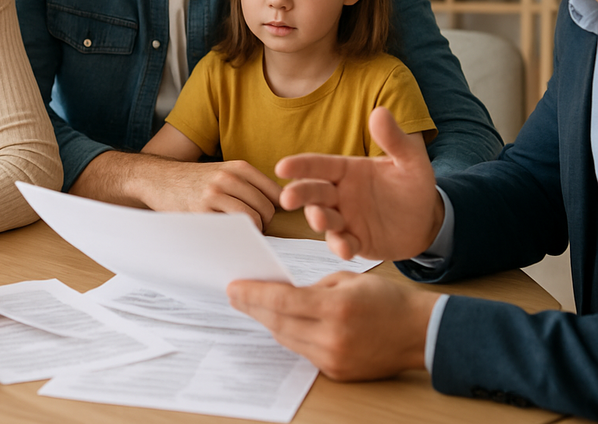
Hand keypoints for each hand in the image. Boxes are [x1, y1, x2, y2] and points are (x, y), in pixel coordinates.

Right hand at [143, 159, 282, 230]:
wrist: (158, 179)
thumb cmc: (194, 180)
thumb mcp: (223, 171)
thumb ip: (248, 184)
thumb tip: (279, 205)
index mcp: (238, 167)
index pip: (275, 193)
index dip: (276, 210)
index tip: (267, 218)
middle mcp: (229, 178)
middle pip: (267, 209)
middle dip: (264, 223)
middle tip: (251, 229)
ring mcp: (214, 194)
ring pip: (252, 219)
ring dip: (251, 232)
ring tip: (240, 233)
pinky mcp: (201, 211)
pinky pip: (230, 229)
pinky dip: (234, 237)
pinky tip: (226, 235)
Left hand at [227, 272, 437, 380]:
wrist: (419, 333)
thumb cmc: (386, 299)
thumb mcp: (347, 280)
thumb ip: (313, 287)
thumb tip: (283, 293)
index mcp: (335, 308)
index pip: (282, 300)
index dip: (253, 294)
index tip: (234, 287)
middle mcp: (332, 337)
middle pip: (279, 321)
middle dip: (254, 307)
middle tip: (235, 294)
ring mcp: (333, 359)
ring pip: (287, 338)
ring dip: (268, 321)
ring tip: (253, 306)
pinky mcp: (336, 372)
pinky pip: (303, 351)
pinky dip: (289, 335)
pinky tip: (280, 322)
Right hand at [277, 107, 442, 259]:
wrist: (428, 219)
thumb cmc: (413, 184)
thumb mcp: (410, 160)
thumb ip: (394, 139)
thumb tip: (380, 111)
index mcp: (347, 170)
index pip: (318, 165)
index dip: (300, 166)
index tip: (282, 166)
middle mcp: (340, 194)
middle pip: (313, 192)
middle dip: (298, 194)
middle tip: (287, 198)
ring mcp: (345, 219)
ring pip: (323, 218)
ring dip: (318, 219)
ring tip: (319, 218)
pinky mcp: (356, 241)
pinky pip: (344, 244)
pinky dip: (341, 246)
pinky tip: (345, 248)